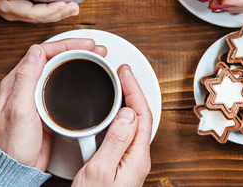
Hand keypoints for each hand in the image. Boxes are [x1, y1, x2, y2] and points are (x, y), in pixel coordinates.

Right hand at [0, 0, 79, 22]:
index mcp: (10, 8)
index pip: (34, 13)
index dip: (50, 11)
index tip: (64, 4)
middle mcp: (16, 14)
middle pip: (42, 19)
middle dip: (60, 14)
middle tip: (76, 8)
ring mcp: (19, 13)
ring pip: (43, 18)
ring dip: (59, 14)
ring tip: (75, 9)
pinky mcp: (22, 9)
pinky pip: (40, 14)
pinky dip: (53, 11)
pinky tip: (63, 7)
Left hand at [0, 38, 107, 171]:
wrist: (18, 168)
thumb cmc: (14, 143)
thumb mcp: (18, 109)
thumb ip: (25, 78)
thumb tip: (35, 50)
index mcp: (17, 81)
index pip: (43, 52)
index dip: (66, 44)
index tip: (86, 45)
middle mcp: (26, 85)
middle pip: (54, 57)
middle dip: (76, 49)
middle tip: (96, 49)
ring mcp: (37, 95)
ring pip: (60, 69)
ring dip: (78, 60)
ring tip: (96, 58)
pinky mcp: (47, 107)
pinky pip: (63, 84)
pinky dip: (77, 76)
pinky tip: (87, 78)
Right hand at [73, 64, 152, 185]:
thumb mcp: (100, 171)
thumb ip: (116, 141)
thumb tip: (127, 113)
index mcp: (137, 156)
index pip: (142, 114)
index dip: (134, 89)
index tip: (124, 72)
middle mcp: (138, 157)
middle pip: (141, 115)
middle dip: (132, 90)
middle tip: (121, 73)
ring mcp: (130, 160)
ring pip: (134, 122)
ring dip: (127, 101)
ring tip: (117, 85)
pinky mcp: (121, 162)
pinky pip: (125, 132)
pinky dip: (119, 116)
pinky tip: (109, 112)